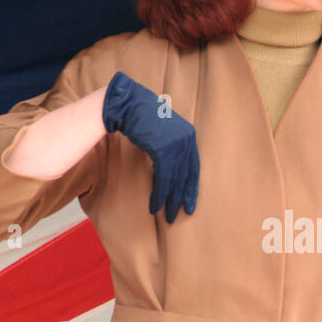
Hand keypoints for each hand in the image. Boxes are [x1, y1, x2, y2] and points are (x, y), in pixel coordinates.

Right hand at [103, 72, 198, 221]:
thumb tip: (168, 166)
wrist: (128, 104)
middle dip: (182, 198)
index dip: (191, 188)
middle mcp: (187, 140)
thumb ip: (169, 147)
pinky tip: (155, 206)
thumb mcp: (161, 132)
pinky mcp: (164, 150)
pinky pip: (164, 178)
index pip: (194, 168)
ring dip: (169, 200)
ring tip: (167, 216)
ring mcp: (177, 145)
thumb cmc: (140, 117)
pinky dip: (159, 194)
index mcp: (189, 135)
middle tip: (179, 215)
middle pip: (186, 176)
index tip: (189, 204)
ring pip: (175, 180)